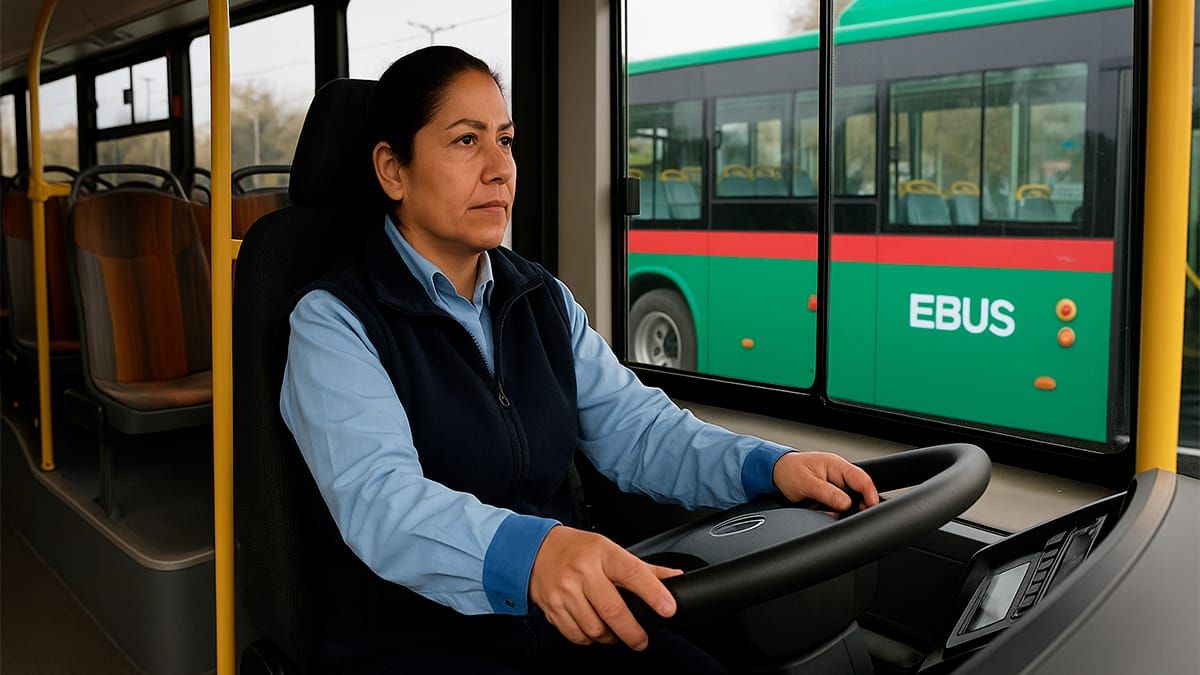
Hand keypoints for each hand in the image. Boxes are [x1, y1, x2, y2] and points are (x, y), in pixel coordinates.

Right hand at [529, 525, 682, 650]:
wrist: (537, 550)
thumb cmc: (579, 550)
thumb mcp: (611, 550)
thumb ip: (644, 568)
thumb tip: (675, 577)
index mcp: (602, 553)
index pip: (633, 573)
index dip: (653, 593)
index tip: (668, 609)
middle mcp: (582, 571)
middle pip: (613, 610)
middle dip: (633, 632)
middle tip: (641, 640)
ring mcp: (565, 591)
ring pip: (595, 628)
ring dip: (610, 637)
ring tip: (614, 631)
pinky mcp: (552, 608)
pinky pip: (577, 635)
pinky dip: (589, 639)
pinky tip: (594, 629)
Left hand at [772, 451, 879, 511]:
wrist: (774, 474)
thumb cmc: (788, 471)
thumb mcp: (806, 483)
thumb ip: (826, 493)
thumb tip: (845, 503)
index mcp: (835, 465)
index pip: (861, 478)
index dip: (870, 493)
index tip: (872, 506)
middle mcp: (838, 474)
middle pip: (859, 491)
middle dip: (861, 504)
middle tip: (856, 516)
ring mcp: (835, 484)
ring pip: (851, 500)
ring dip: (847, 510)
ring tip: (838, 515)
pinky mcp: (830, 494)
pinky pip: (840, 505)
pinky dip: (838, 512)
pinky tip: (831, 515)